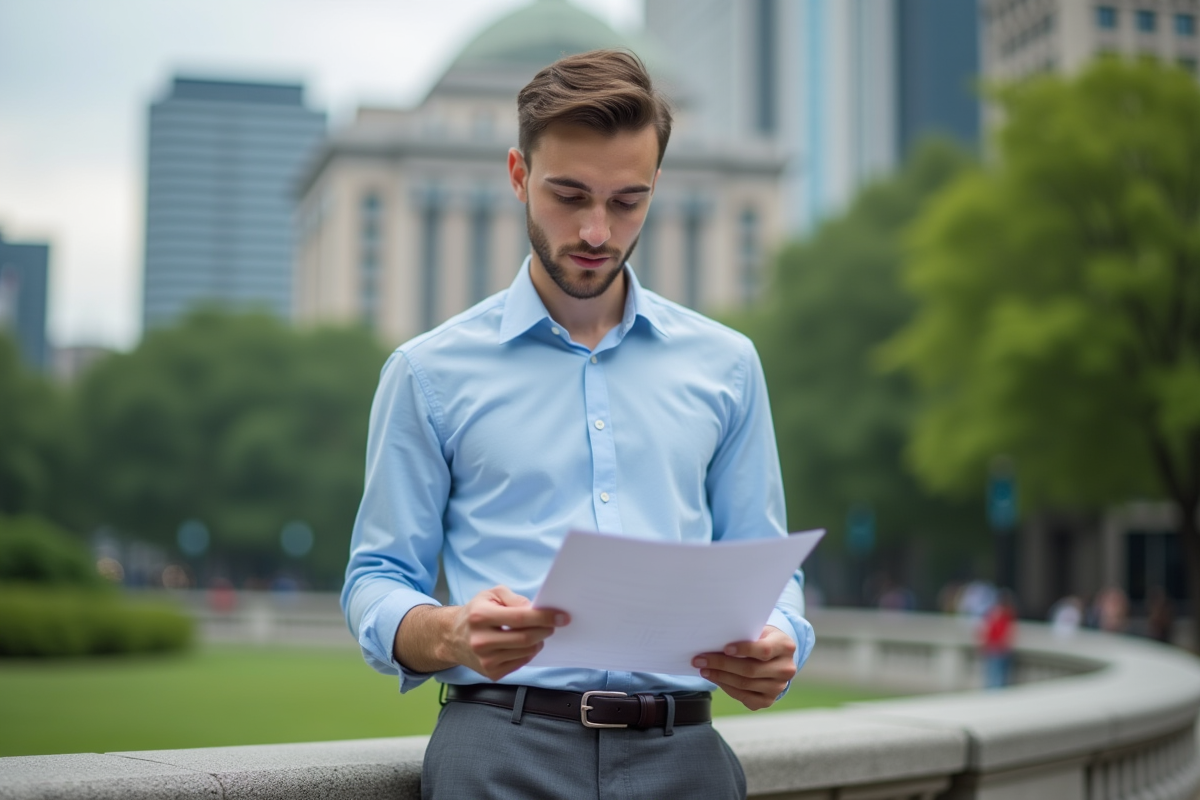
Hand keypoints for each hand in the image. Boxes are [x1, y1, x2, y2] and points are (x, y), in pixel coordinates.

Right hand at [444, 586, 567, 680]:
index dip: (544, 617)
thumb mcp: (491, 595)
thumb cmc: (476, 612)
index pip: (520, 618)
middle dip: (545, 630)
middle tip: (553, 624)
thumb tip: (535, 609)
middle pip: (526, 638)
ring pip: (526, 652)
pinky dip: (529, 652)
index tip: (562, 617)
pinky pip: (521, 663)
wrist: (452, 637)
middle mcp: (481, 640)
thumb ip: (514, 599)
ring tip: (536, 632)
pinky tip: (523, 644)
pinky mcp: (491, 673)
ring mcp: (485, 660)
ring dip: (538, 641)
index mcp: (481, 616)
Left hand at [692, 625, 796, 710]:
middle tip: (700, 660)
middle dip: (721, 664)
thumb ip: (744, 634)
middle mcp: (786, 669)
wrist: (775, 656)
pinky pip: (744, 697)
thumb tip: (715, 640)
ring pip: (744, 685)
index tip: (724, 648)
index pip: (764, 650)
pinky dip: (727, 688)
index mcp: (785, 646)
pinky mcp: (768, 700)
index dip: (744, 649)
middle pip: (750, 670)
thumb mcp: (758, 630)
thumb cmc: (761, 638)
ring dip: (720, 677)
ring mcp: (778, 687)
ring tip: (703, 669)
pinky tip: (716, 679)